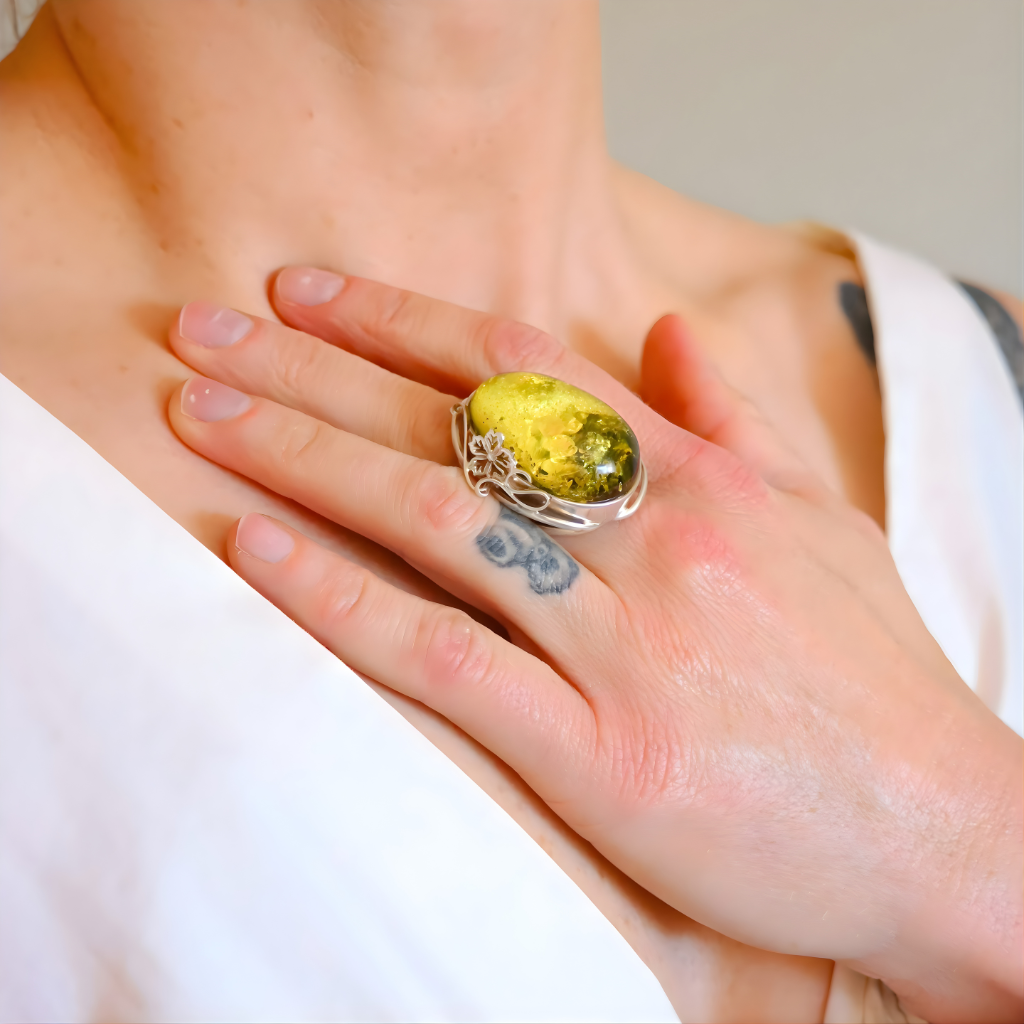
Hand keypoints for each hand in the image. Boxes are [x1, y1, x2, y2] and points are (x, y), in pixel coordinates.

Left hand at [166, 271, 1021, 1021]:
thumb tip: (669, 330)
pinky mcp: (606, 754)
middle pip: (454, 429)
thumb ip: (740, 414)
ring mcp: (627, 646)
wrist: (945, 831)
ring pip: (436, 524)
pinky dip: (343, 602)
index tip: (304, 290)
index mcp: (703, 479)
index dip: (403, 319)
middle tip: (202, 330)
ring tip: (200, 415)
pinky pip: (449, 661)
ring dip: (303, 461)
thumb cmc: (874, 675)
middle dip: (316, 370)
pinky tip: (258, 551)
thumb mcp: (824, 517)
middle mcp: (657, 541)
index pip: (526, 366)